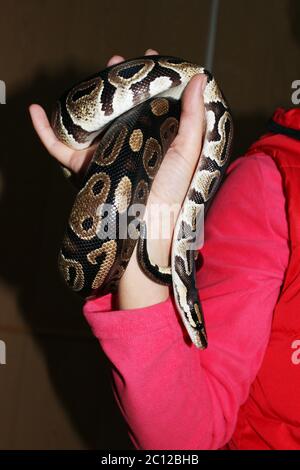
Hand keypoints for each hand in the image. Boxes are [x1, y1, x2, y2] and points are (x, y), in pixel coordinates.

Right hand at [29, 49, 205, 308]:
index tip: (151, 58)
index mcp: (155, 139)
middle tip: (116, 61)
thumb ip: (193, 117)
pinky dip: (45, 132)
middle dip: (118, 83)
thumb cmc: (171, 192)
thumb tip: (201, 79)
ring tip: (92, 77)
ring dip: (89, 99)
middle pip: (121, 107)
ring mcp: (105, 155)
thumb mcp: (187, 152)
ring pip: (92, 122)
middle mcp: (130, 144)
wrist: (147, 229)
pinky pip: (60, 148)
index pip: (153, 102)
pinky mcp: (85, 169)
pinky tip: (36, 113)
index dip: (152, 79)